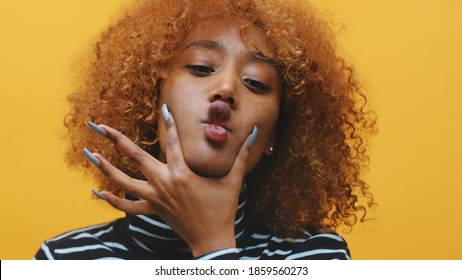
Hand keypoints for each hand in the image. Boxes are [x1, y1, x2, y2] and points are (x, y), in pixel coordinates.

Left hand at [84, 105, 257, 256]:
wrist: (211, 239)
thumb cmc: (223, 209)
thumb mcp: (234, 181)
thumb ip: (243, 156)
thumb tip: (255, 134)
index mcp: (183, 173)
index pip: (172, 142)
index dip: (168, 122)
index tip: (162, 107)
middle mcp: (164, 183)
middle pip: (136, 157)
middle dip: (116, 139)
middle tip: (100, 126)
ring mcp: (156, 198)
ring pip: (124, 181)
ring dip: (105, 168)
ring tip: (89, 154)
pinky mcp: (153, 211)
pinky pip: (128, 206)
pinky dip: (112, 200)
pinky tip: (97, 193)